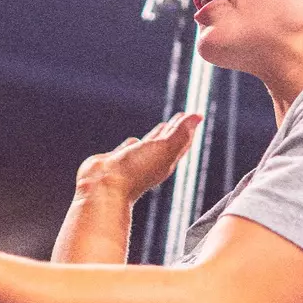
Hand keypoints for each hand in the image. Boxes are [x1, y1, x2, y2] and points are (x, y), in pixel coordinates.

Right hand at [75, 112, 201, 205]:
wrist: (104, 188)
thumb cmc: (135, 171)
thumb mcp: (164, 148)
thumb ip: (179, 132)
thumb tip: (198, 117)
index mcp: (167, 161)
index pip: (181, 141)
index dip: (187, 127)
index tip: (193, 114)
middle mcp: (151, 162)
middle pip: (167, 142)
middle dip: (174, 129)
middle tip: (181, 117)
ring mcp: (133, 161)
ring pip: (148, 145)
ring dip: (155, 136)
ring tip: (161, 127)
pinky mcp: (116, 161)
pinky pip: (127, 149)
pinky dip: (132, 143)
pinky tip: (133, 141)